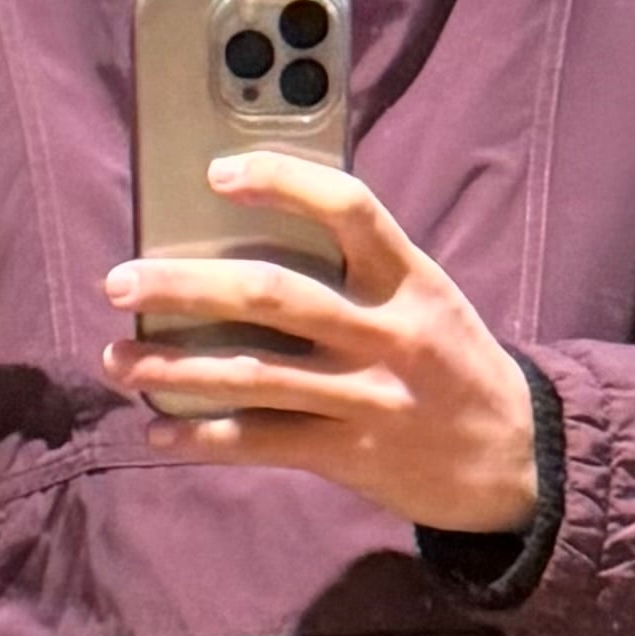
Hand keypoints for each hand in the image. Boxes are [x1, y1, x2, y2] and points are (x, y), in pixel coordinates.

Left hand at [104, 158, 544, 543]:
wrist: (517, 462)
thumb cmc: (456, 368)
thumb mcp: (429, 301)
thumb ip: (363, 273)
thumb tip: (260, 244)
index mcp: (409, 278)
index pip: (347, 206)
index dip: (280, 182)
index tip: (217, 173)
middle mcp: (386, 333)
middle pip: (271, 296)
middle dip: (184, 288)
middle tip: (120, 281)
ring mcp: (367, 397)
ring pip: (252, 376)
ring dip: (172, 369)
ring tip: (117, 361)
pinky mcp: (352, 455)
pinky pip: (262, 442)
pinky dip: (202, 439)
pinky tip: (157, 434)